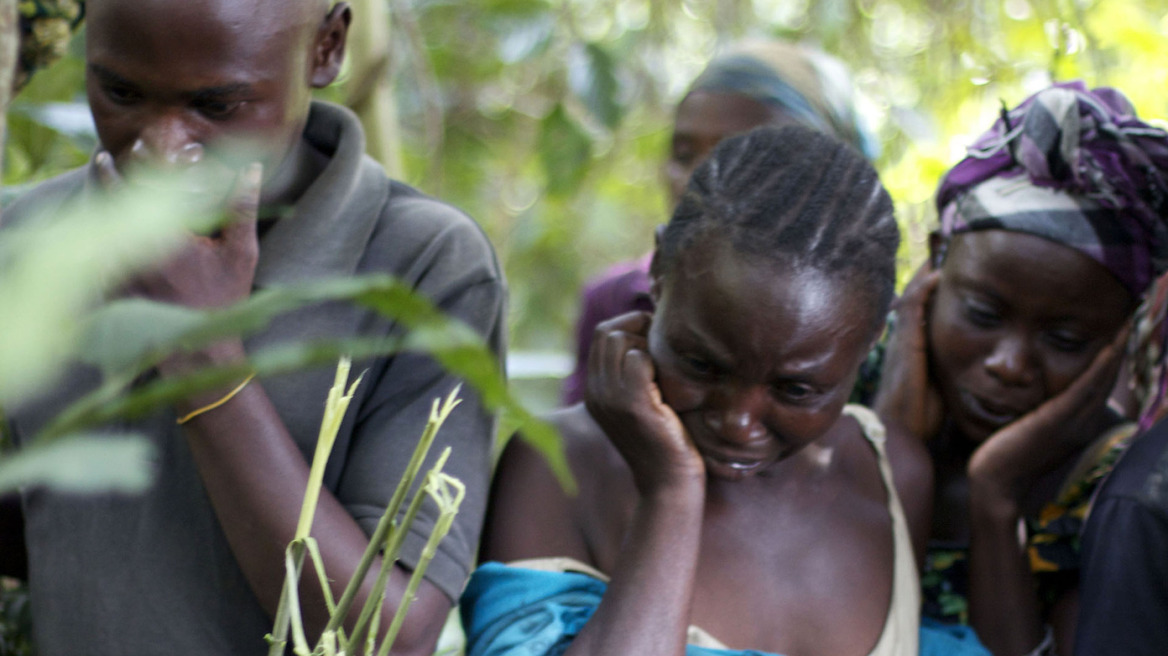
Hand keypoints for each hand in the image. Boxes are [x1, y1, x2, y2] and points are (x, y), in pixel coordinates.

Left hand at [97, 151, 262, 309]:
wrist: (200, 347)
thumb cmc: (224, 297)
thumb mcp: (241, 252)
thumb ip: (242, 208)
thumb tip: (251, 169)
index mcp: (167, 238)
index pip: (136, 191)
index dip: (122, 168)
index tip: (116, 151)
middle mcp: (136, 253)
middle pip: (109, 207)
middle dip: (105, 181)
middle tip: (100, 160)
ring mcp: (119, 272)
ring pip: (96, 232)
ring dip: (97, 208)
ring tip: (98, 190)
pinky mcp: (111, 288)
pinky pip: (92, 258)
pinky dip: (92, 242)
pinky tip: (94, 231)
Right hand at [584, 312, 704, 495]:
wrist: (668, 484)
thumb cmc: (666, 441)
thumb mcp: (641, 404)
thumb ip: (635, 374)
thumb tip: (651, 333)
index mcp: (594, 390)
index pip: (603, 334)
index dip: (632, 326)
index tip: (658, 341)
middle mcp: (595, 392)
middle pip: (608, 331)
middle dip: (639, 328)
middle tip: (665, 349)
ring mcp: (611, 398)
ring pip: (618, 339)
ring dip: (648, 342)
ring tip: (667, 365)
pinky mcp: (633, 405)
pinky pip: (637, 359)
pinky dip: (657, 359)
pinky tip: (672, 380)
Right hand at [874, 263, 942, 442]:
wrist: (900, 434)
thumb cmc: (921, 415)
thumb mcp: (941, 382)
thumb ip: (950, 364)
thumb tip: (978, 359)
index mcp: (912, 345)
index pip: (920, 307)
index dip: (931, 285)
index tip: (947, 264)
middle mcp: (904, 337)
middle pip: (914, 294)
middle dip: (928, 270)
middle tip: (943, 245)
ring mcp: (902, 339)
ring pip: (912, 296)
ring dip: (926, 272)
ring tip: (941, 248)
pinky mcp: (906, 344)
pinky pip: (912, 309)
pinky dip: (924, 289)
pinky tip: (937, 273)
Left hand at [968, 322, 1130, 504]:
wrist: (995, 483)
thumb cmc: (1006, 456)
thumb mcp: (1030, 428)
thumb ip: (1042, 412)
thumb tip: (1040, 395)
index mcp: (1077, 424)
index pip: (1099, 385)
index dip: (1112, 360)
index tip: (1120, 334)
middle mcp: (1081, 423)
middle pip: (1108, 380)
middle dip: (1121, 350)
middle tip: (1134, 321)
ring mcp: (1071, 423)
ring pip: (1101, 382)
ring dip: (1116, 352)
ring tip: (1128, 325)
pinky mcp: (1056, 421)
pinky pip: (1082, 390)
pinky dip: (1098, 369)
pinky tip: (1109, 348)